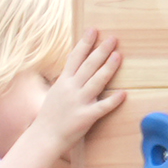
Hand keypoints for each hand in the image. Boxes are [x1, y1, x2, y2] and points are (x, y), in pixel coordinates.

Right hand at [29, 29, 125, 156]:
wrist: (44, 137)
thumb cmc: (51, 115)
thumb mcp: (56, 91)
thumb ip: (68, 79)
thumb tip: (77, 65)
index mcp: (63, 81)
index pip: (75, 58)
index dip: (85, 43)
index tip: (93, 30)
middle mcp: (71, 89)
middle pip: (88, 66)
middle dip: (101, 50)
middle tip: (113, 38)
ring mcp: (79, 102)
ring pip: (96, 81)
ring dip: (108, 68)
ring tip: (118, 56)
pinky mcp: (86, 117)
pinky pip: (102, 107)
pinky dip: (113, 100)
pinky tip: (123, 93)